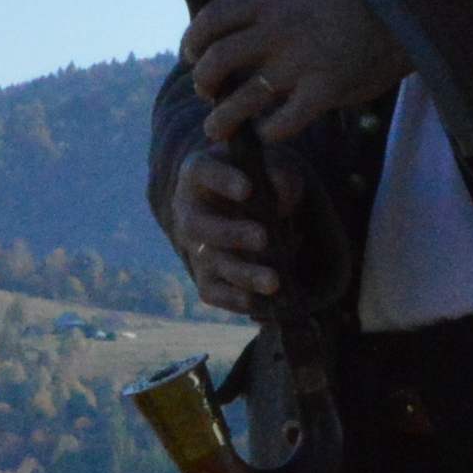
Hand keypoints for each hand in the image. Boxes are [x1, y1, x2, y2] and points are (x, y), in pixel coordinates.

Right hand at [168, 152, 280, 316]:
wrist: (245, 208)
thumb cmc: (258, 180)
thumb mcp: (270, 170)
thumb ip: (280, 178)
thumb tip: (283, 199)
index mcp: (199, 173)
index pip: (202, 171)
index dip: (222, 180)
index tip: (248, 188)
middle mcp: (189, 211)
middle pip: (200, 225)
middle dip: (231, 233)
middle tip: (263, 238)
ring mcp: (195, 246)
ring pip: (210, 262)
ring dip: (242, 273)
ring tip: (274, 282)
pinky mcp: (205, 275)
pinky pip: (212, 291)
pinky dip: (234, 299)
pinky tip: (259, 303)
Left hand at [187, 0, 403, 148]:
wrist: (403, 11)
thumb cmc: (350, 0)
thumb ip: (266, 5)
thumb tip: (231, 22)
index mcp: (269, 2)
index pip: (210, 20)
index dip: (192, 42)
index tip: (192, 57)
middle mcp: (277, 32)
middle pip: (216, 62)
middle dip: (203, 83)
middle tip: (207, 94)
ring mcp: (300, 64)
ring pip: (240, 101)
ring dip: (221, 121)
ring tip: (218, 130)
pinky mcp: (324, 91)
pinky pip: (281, 124)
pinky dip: (267, 134)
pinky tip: (267, 133)